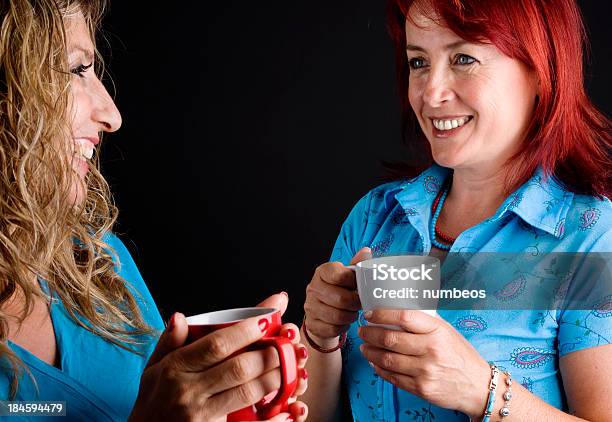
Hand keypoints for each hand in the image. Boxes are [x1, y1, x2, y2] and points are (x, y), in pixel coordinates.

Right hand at [129, 293, 308, 421]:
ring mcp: (200, 415)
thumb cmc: (151, 403)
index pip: (216, 344)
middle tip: (288, 341)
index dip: (246, 329)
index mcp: (175, 368)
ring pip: (247, 392)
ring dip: (274, 377)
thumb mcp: (152, 370)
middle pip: (238, 366)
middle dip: (269, 352)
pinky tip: (288, 408)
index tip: (268, 317)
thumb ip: (169, 342)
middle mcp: (188, 391)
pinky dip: (272, 418)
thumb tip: (181, 316)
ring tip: (291, 365)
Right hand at [303, 248, 370, 347]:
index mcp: (322, 272)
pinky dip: (342, 326)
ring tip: (352, 311)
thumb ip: (357, 265)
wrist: (322, 312)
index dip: (353, 283)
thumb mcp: (347, 276)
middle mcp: (313, 288)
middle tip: (360, 303)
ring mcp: (310, 306)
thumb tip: (366, 252)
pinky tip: (343, 321)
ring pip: (338, 315)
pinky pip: (333, 328)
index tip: (358, 286)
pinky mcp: (312, 323)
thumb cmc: (338, 290)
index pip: (340, 276)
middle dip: (355, 303)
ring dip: (350, 315)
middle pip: (341, 298)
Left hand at [358, 309, 490, 418]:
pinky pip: (393, 377)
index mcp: (438, 331)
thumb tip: (395, 312)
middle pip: (390, 339)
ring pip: (387, 359)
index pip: (404, 317)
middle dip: (370, 334)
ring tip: (364, 346)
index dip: (382, 314)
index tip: (370, 314)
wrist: (479, 386)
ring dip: (370, 352)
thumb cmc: (460, 355)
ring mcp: (426, 371)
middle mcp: (431, 350)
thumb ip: (424, 323)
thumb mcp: (447, 332)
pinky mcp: (421, 388)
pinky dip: (379, 369)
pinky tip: (374, 363)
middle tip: (363, 330)